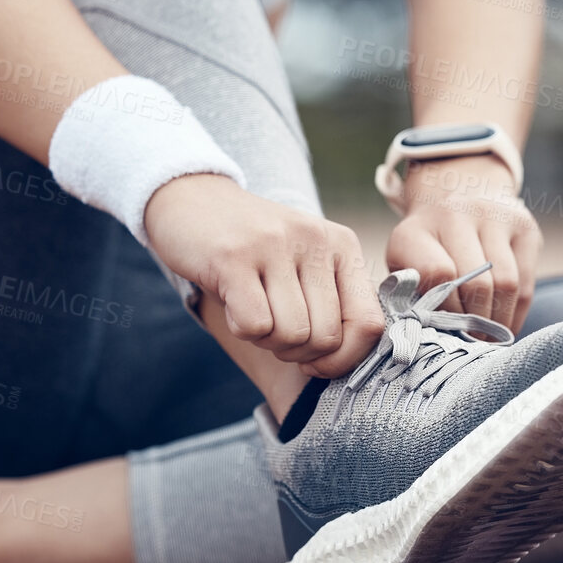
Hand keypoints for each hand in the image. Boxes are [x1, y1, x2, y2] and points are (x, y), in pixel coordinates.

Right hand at [145, 174, 384, 376]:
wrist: (192, 199)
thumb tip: (339, 363)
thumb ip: (332, 305)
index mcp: (342, 245)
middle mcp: (315, 240)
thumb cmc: (253, 248)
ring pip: (292, 335)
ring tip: (253, 311)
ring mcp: (275, 245)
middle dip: (297, 352)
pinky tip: (233, 303)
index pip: (369, 324)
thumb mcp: (303, 264)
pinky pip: (255, 325)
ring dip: (267, 340)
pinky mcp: (234, 256)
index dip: (343, 359)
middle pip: (326, 337)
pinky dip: (242, 330)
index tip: (314, 359)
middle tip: (274, 329)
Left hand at [386, 155, 541, 332]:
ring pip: (506, 285)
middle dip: (475, 323)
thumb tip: (430, 340)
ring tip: (487, 337)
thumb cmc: (426, 249)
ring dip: (498, 322)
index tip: (444, 331)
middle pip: (477, 284)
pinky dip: (516, 314)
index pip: (438, 275)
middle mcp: (456, 214)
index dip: (445, 311)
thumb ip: (411, 298)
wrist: (455, 193)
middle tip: (471, 342)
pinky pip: (526, 284)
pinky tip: (503, 324)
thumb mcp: (404, 267)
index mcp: (415, 230)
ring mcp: (495, 215)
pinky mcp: (525, 226)